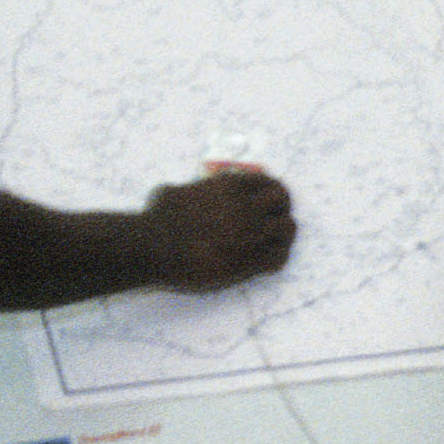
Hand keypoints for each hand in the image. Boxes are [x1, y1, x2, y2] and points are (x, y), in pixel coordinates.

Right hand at [135, 167, 293, 290]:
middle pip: (283, 200)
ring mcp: (251, 233)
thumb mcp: (177, 190)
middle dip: (282, 209)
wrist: (156, 248)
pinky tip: (269, 261)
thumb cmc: (158, 217)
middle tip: (275, 219)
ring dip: (283, 234)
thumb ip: (194, 191)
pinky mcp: (249, 261)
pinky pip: (279, 257)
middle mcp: (246, 206)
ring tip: (275, 242)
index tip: (270, 201)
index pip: (268, 182)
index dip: (271, 191)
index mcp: (230, 186)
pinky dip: (278, 257)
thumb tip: (191, 192)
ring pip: (287, 229)